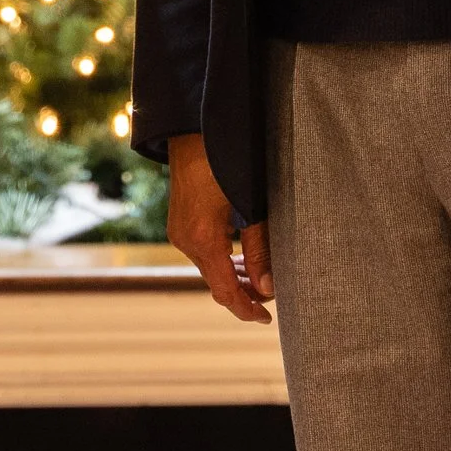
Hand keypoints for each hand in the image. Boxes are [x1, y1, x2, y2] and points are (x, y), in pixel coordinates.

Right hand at [167, 133, 273, 323]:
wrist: (193, 131)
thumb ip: (260, 248)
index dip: (246, 308)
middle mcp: (185, 241)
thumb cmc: (226, 163)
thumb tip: (268, 287)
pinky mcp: (180, 224)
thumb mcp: (250, 206)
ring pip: (209, 269)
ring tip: (261, 279)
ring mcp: (179, 233)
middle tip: (271, 296)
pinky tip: (241, 259)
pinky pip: (203, 254)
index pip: (225, 291)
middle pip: (216, 283)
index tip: (268, 318)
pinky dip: (223, 262)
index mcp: (203, 240)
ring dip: (234, 278)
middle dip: (244, 294)